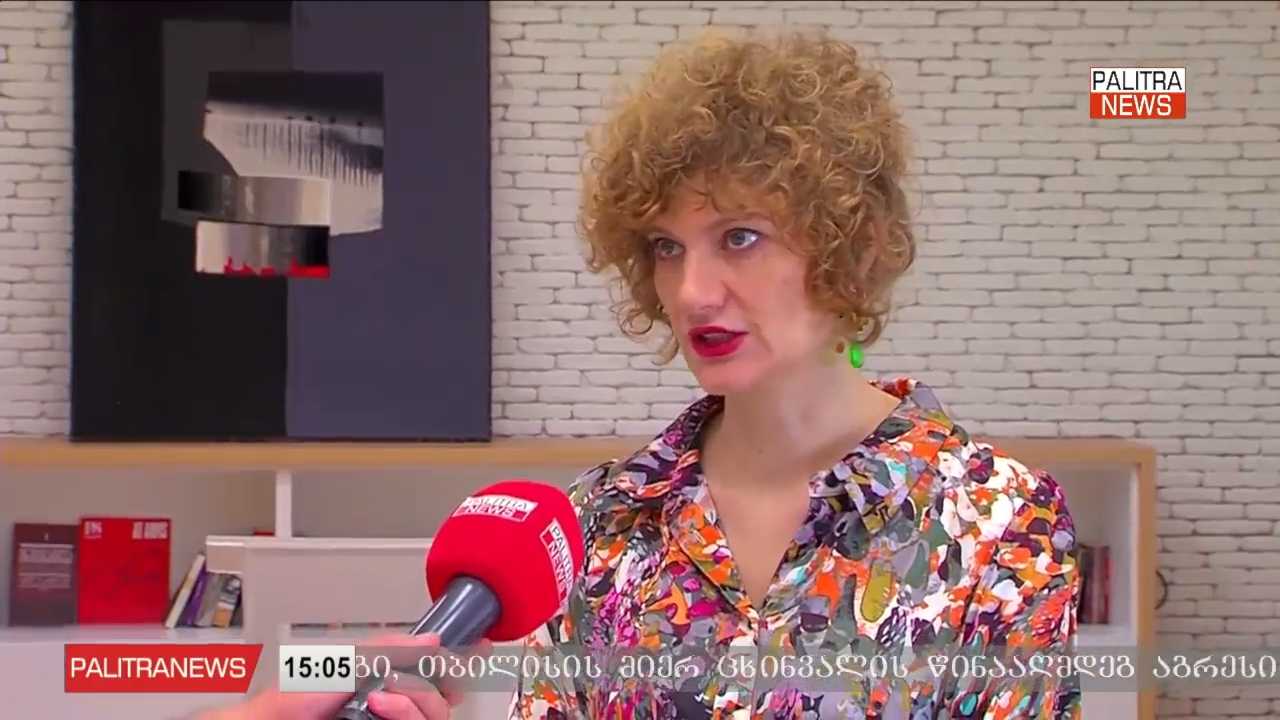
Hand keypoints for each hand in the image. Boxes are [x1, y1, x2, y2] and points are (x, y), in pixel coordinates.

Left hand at [197, 632, 492, 719]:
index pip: (434, 673)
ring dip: (412, 703)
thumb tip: (430, 641)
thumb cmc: (293, 700)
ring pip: (433, 715)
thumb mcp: (340, 663)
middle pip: (443, 699)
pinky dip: (405, 713)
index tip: (479, 650)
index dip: (459, 662)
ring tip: (378, 701)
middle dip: (428, 687)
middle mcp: (392, 707)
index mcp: (385, 683)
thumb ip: (386, 651)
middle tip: (397, 683)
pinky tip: (381, 710)